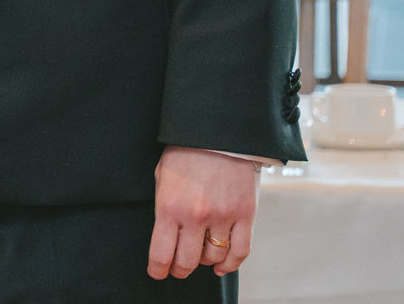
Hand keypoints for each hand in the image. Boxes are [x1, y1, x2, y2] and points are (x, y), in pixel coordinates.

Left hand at [149, 146, 257, 279]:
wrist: (219, 132)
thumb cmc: (185, 152)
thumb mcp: (162, 176)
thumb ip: (163, 207)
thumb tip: (165, 236)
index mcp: (169, 206)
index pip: (161, 253)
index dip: (158, 269)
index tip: (157, 273)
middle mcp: (195, 216)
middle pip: (187, 262)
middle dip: (179, 269)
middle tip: (177, 269)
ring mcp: (223, 217)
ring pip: (213, 258)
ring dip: (204, 262)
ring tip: (199, 256)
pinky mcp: (246, 215)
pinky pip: (240, 251)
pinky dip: (230, 264)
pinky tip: (221, 266)